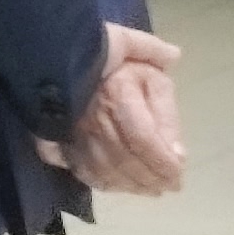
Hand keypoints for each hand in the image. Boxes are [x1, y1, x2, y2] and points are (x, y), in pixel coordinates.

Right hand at [43, 22, 185, 196]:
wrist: (55, 46)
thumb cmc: (109, 55)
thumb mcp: (148, 70)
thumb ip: (166, 106)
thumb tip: (179, 151)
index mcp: (118, 95)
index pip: (144, 142)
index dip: (163, 165)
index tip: (179, 177)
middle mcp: (93, 117)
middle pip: (125, 161)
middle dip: (151, 179)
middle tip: (169, 186)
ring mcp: (71, 130)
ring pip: (104, 170)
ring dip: (130, 185)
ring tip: (149, 188)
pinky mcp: (54, 136)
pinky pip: (79, 168)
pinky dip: (101, 182)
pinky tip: (117, 183)